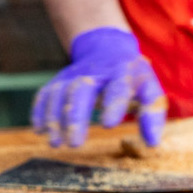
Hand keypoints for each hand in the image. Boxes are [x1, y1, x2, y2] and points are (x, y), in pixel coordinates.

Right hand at [32, 27, 166, 147]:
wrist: (108, 48)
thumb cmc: (133, 78)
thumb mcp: (150, 91)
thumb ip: (152, 114)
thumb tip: (152, 143)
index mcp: (123, 73)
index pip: (118, 87)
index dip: (113, 104)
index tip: (108, 125)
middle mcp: (96, 72)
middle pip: (82, 90)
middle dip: (76, 117)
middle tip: (74, 144)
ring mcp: (74, 75)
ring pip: (60, 92)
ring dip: (55, 118)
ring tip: (56, 143)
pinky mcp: (59, 80)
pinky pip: (46, 93)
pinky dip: (40, 111)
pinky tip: (39, 130)